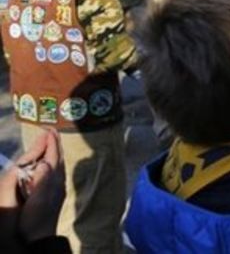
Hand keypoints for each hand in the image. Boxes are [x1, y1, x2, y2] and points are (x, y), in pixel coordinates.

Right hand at [0, 130, 64, 244]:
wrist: (40, 238)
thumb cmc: (35, 220)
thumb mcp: (38, 200)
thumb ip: (41, 181)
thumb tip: (44, 163)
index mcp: (52, 180)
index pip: (52, 157)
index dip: (50, 144)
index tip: (49, 130)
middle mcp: (57, 182)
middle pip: (56, 158)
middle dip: (53, 144)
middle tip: (51, 130)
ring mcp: (56, 187)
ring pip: (56, 165)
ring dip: (53, 152)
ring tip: (51, 142)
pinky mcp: (53, 193)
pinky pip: (54, 172)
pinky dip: (52, 163)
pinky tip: (49, 163)